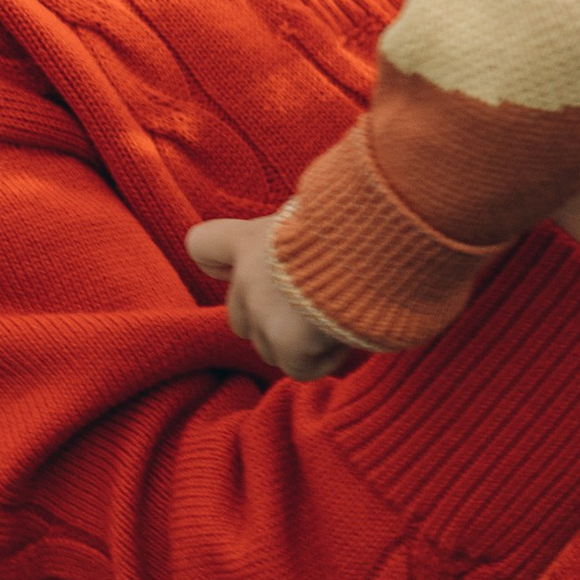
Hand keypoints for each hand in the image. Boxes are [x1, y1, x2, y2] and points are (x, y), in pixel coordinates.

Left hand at [185, 210, 357, 379]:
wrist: (377, 239)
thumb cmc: (357, 217)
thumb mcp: (318, 211)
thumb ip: (298, 234)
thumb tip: (315, 239)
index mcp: (252, 239)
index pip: (203, 246)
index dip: (220, 261)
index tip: (247, 265)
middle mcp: (247, 277)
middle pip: (239, 317)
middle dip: (274, 320)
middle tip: (318, 304)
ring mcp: (262, 314)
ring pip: (268, 349)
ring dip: (299, 342)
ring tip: (339, 315)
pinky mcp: (286, 343)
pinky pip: (301, 368)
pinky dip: (325, 358)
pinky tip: (349, 332)